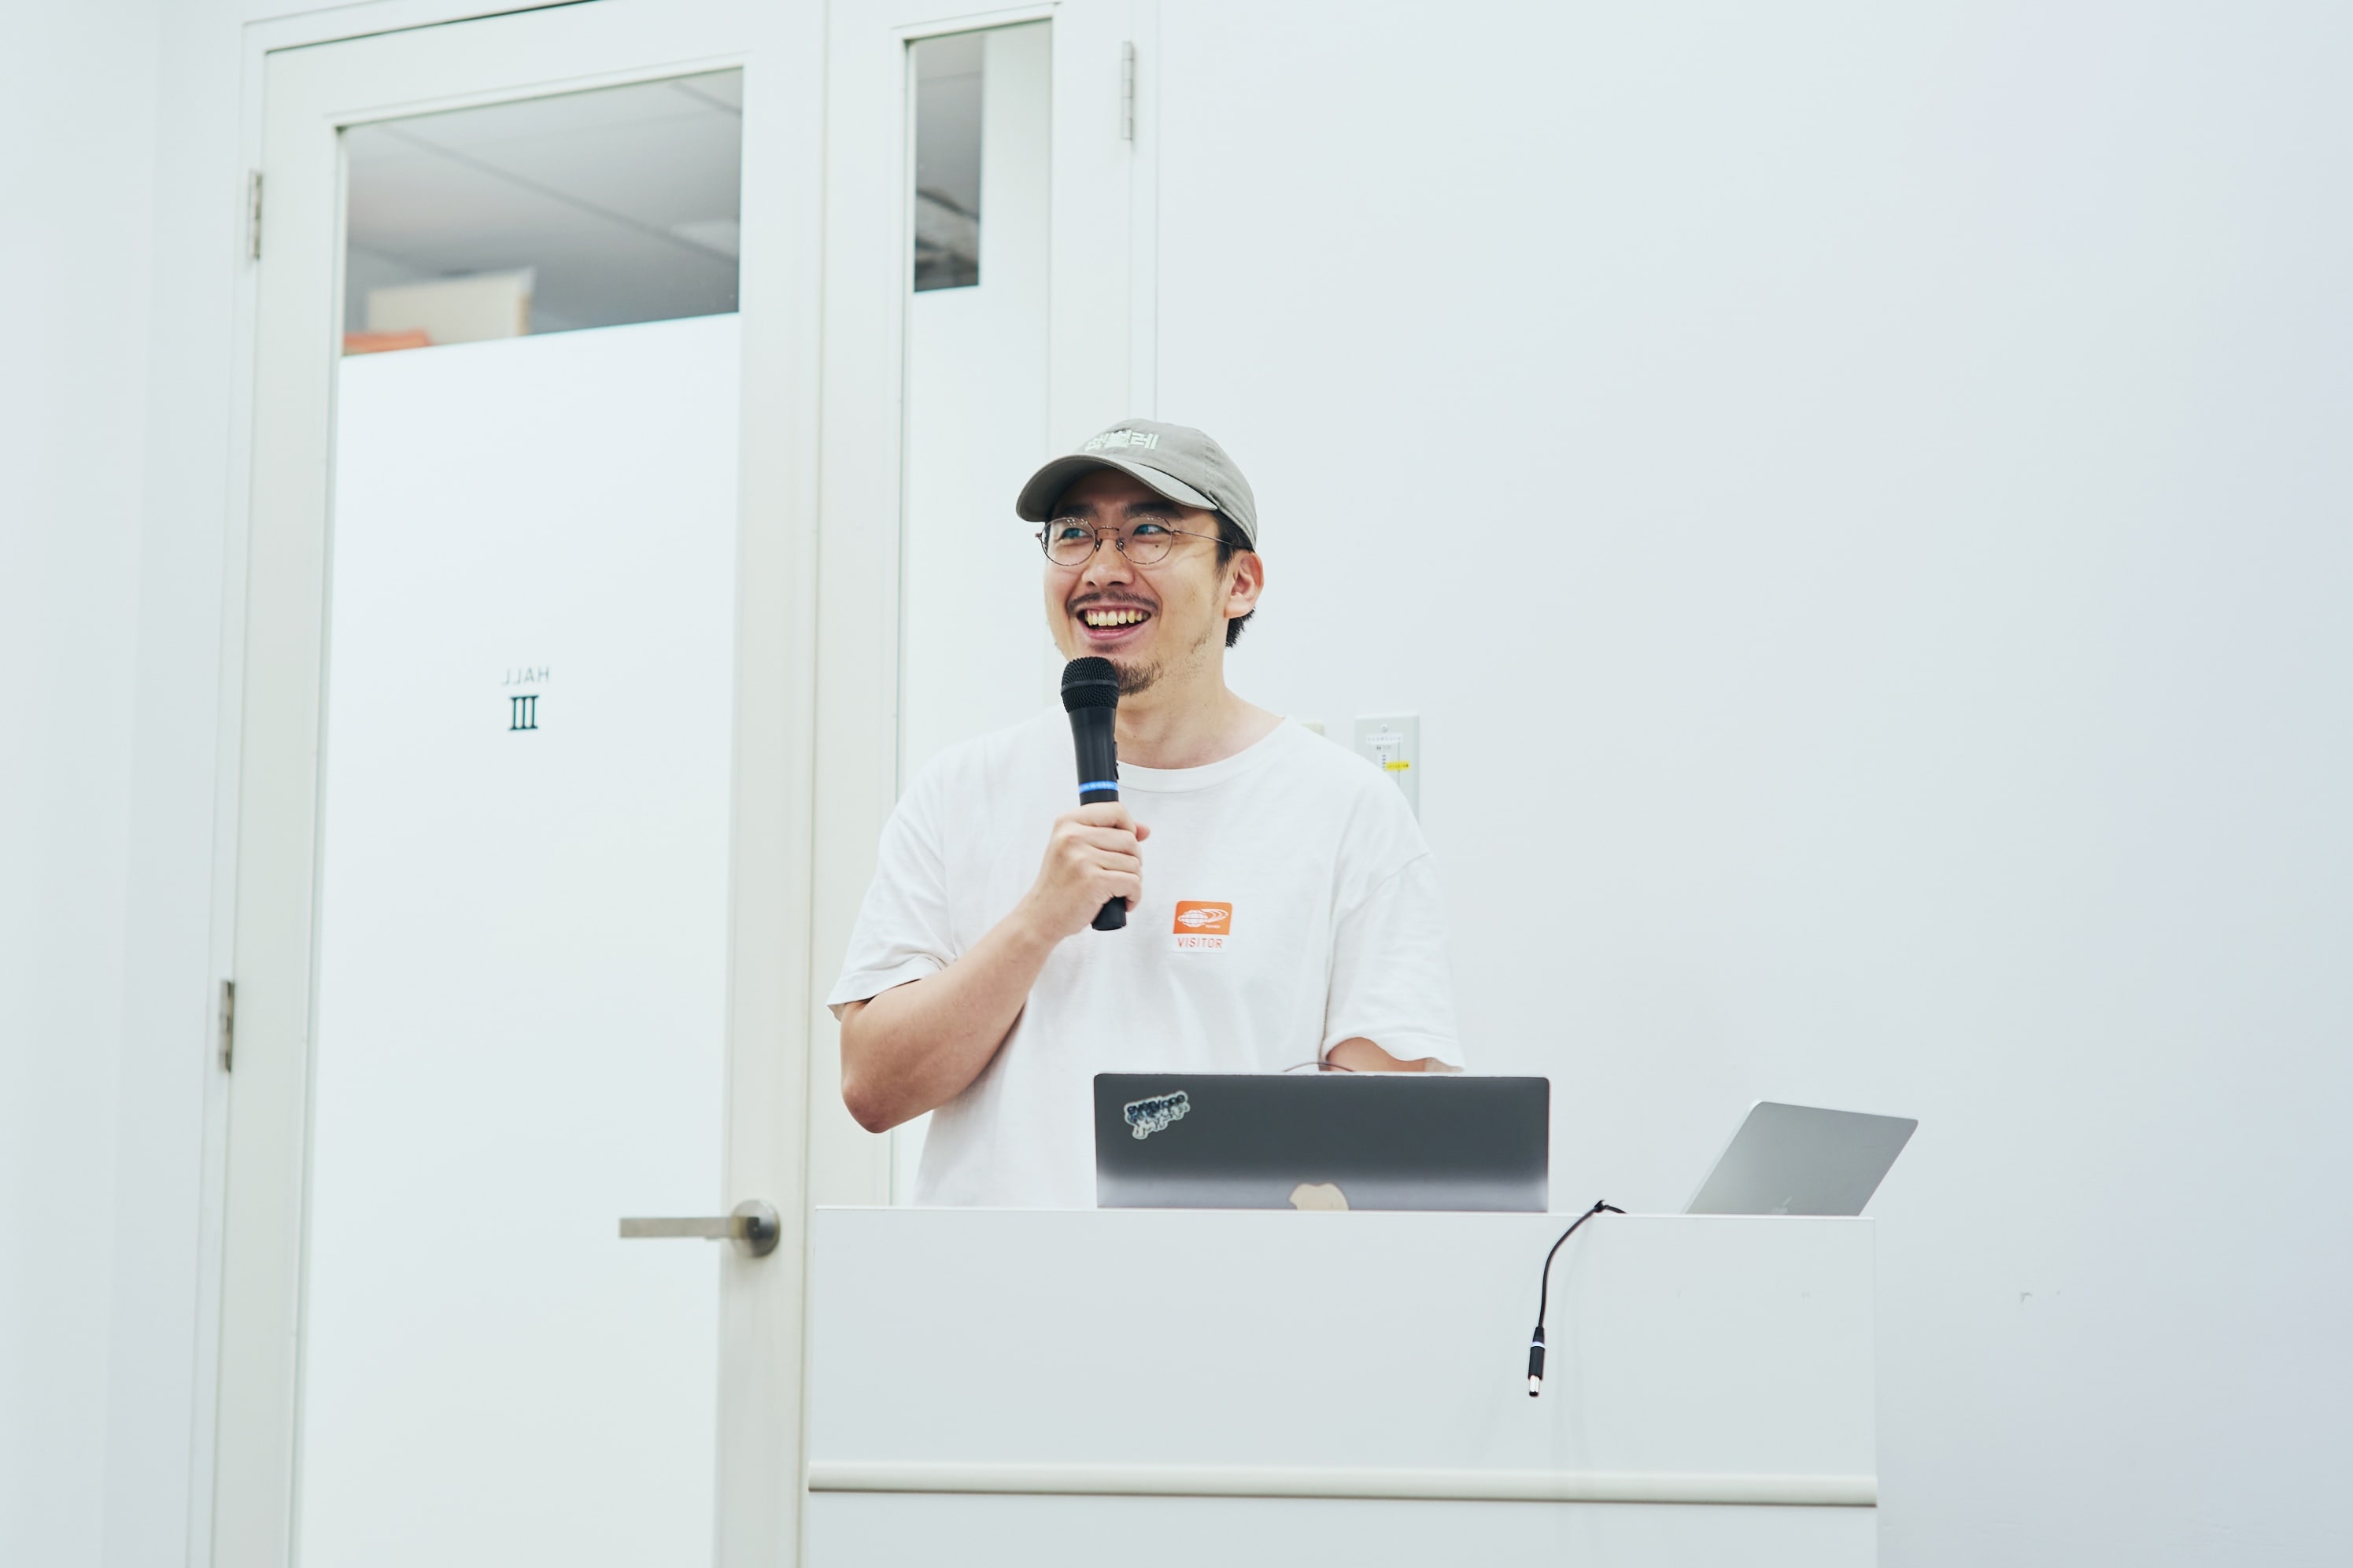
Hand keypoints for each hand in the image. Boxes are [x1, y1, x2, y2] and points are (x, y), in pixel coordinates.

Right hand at [1018, 803, 1150, 940]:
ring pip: (1134, 863)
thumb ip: (1109, 834)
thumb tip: (1145, 830)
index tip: (1124, 844)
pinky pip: (1133, 883)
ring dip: (1133, 880)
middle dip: (1132, 859)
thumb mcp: (1075, 850)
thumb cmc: (1061, 884)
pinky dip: (1133, 896)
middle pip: (1129, 839)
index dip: (1128, 827)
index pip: (1115, 810)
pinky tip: (1121, 901)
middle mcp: (1073, 836)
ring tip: (1115, 889)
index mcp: (1068, 823)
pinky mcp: (1094, 881)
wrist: (1041, 916)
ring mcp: (1083, 859)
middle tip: (1117, 874)